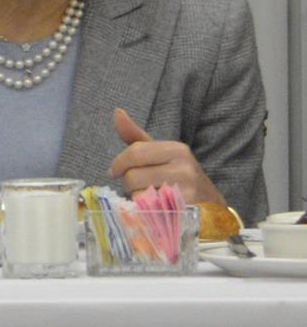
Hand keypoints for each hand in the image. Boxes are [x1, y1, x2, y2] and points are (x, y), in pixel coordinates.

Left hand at [108, 108, 223, 204]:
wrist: (211, 210)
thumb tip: (117, 112)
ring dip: (138, 199)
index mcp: (178, 150)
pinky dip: (146, 213)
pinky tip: (158, 211)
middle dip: (130, 184)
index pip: (134, 152)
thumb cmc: (179, 178)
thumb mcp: (161, 155)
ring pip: (138, 195)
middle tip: (142, 187)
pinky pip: (148, 213)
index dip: (119, 163)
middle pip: (132, 175)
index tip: (115, 171)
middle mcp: (185, 169)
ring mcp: (187, 192)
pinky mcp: (185, 214)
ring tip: (153, 198)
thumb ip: (136, 137)